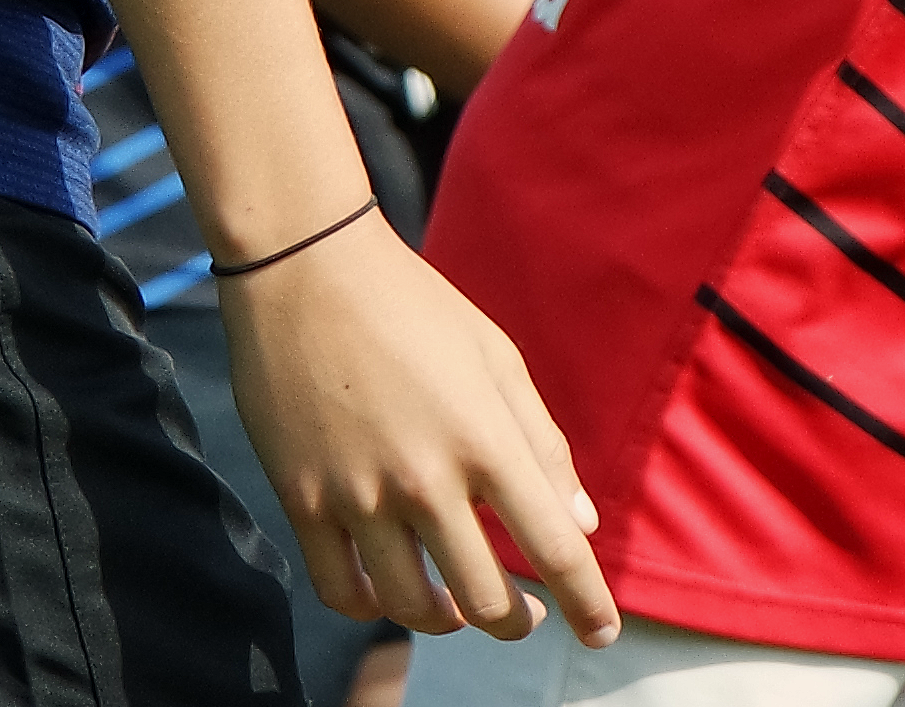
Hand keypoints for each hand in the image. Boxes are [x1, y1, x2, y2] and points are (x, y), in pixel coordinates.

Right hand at [218, 218, 615, 649]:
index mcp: (485, 437)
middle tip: (527, 615)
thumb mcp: (496, 358)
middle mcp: (425, 479)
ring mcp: (359, 497)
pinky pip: (341, 592)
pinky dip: (372, 608)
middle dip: (515, 620)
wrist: (308, 271)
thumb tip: (580, 526)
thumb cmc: (415, 307)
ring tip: (459, 606)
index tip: (601, 634)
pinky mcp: (303, 502)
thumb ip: (541, 445)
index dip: (587, 603)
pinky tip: (390, 591)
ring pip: (411, 606)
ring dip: (446, 618)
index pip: (553, 548)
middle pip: (484, 598)